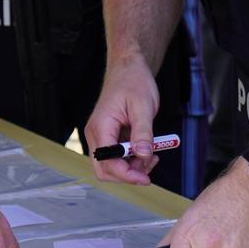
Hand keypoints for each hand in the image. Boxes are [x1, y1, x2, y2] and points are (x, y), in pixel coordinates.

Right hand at [85, 58, 160, 184]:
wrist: (128, 68)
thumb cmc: (134, 82)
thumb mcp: (143, 106)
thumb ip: (143, 133)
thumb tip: (143, 156)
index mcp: (101, 127)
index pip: (106, 162)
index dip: (126, 174)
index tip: (146, 179)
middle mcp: (96, 134)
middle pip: (104, 170)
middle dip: (128, 174)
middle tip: (150, 165)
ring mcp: (101, 136)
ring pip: (111, 166)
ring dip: (132, 168)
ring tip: (152, 155)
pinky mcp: (109, 137)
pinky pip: (117, 157)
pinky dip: (132, 160)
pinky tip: (147, 152)